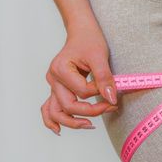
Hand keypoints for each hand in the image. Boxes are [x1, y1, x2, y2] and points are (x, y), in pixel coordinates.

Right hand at [41, 21, 117, 135]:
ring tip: (89, 126)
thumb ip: (104, 78)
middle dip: (91, 111)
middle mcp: (53, 79)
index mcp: (60, 70)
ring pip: (55, 112)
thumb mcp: (100, 57)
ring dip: (71, 122)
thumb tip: (111, 99)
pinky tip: (60, 130)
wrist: (82, 32)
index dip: (99, 92)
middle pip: (68, 106)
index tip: (111, 86)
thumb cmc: (89, 40)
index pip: (82, 92)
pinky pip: (50, 108)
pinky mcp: (57, 88)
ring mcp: (53, 85)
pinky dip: (53, 120)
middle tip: (110, 108)